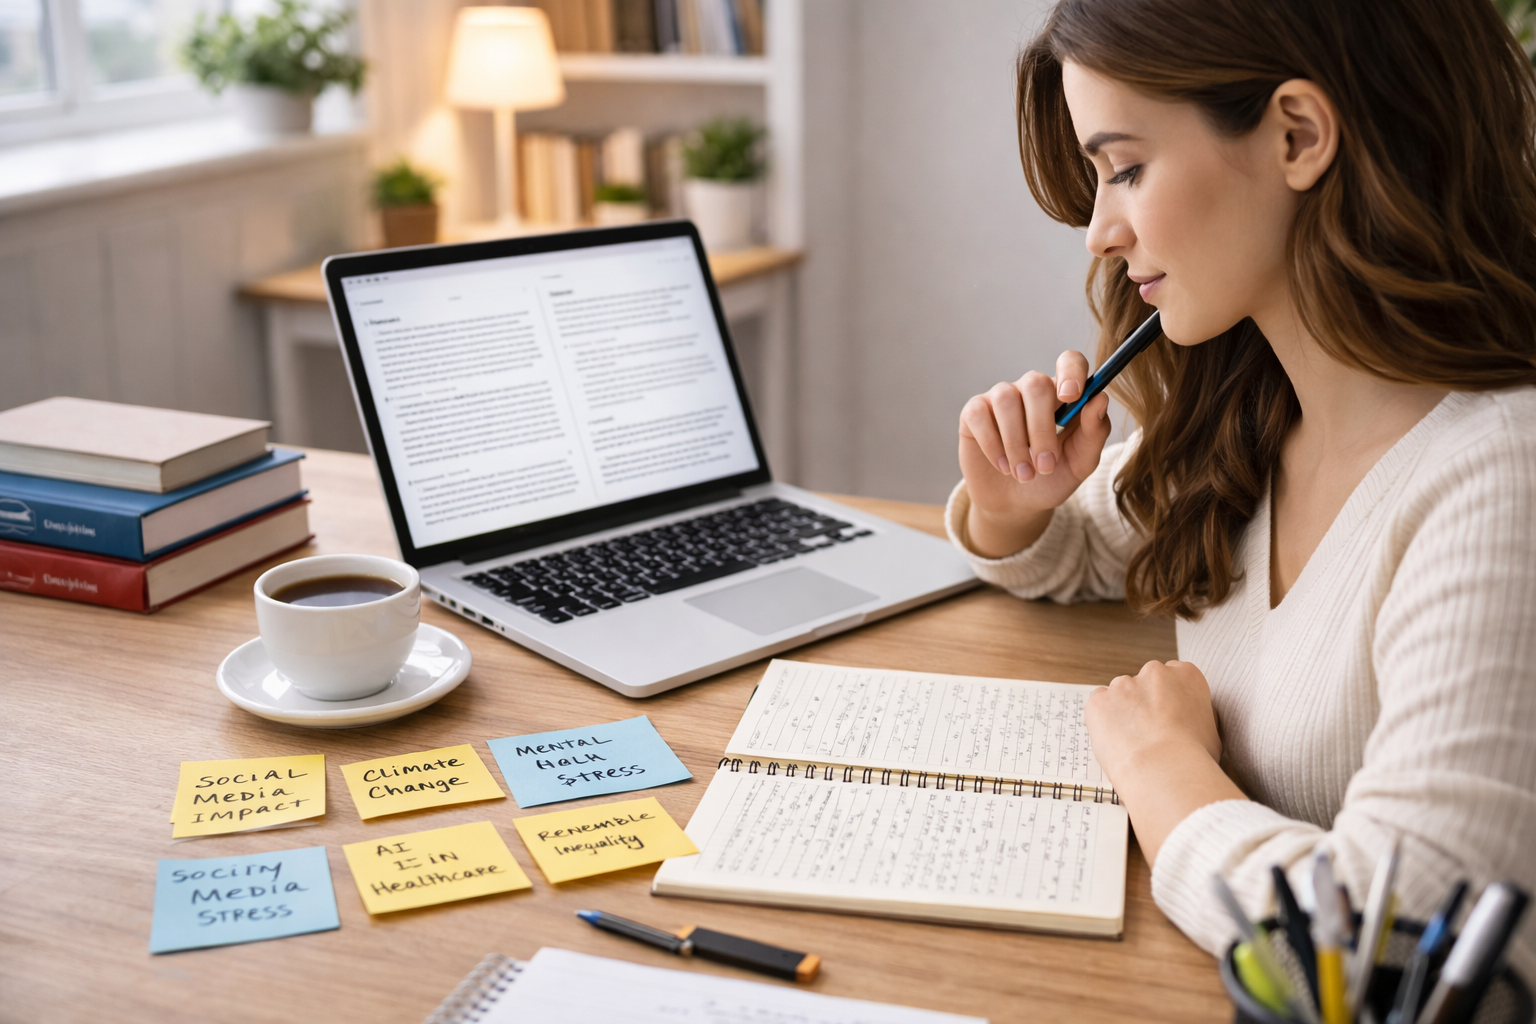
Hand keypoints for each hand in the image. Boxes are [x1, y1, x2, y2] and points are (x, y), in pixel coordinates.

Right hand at [957, 350, 1111, 556]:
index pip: (1069, 362)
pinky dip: (993, 445)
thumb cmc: (1052, 478)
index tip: (1071, 396)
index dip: (1070, 372)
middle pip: (1035, 384)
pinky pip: (980, 415)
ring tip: (1025, 474)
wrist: (1017, 504)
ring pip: (1007, 400)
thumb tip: (1100, 398)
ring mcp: (1000, 398)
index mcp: (1063, 395)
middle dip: (1041, 429)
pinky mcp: (974, 413)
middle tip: (1046, 465)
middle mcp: (1031, 389)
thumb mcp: (1080, 463)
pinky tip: (1004, 466)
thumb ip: (1094, 432)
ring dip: (1017, 443)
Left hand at [1084, 660, 1241, 867]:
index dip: (1169, 700)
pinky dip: (1102, 722)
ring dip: (1123, 713)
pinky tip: (1117, 743)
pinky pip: (1098, 708)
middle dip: (1145, 703)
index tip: (1168, 717)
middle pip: (1145, 683)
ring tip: (1134, 744)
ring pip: (1120, 695)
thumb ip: (1198, 717)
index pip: (1174, 677)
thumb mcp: (1213, 733)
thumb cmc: (1195, 758)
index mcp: (1186, 675)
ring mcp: (1123, 684)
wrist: (1165, 770)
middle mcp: (1154, 672)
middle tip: (1149, 733)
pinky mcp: (1099, 700)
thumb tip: (1192, 722)